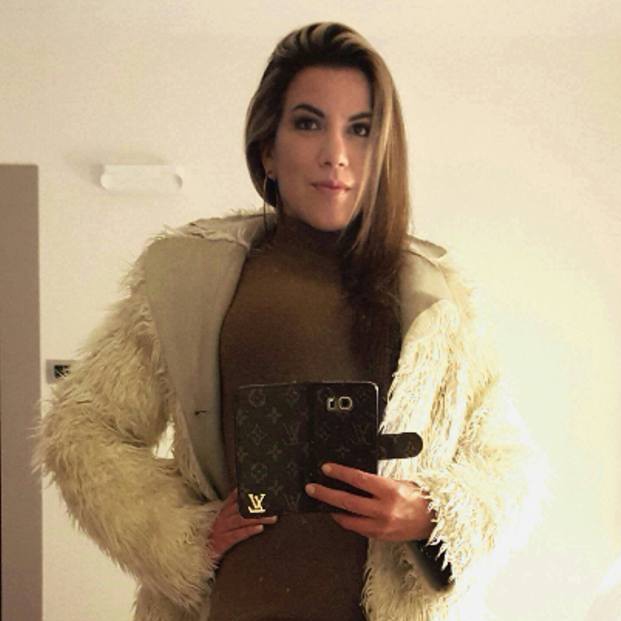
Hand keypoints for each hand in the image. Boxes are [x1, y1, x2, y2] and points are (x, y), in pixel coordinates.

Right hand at [208, 487, 277, 562]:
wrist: (199, 556)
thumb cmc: (213, 538)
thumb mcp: (222, 523)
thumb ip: (233, 513)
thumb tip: (244, 502)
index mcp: (223, 512)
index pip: (235, 498)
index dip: (247, 492)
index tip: (261, 488)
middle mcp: (222, 518)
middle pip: (242, 508)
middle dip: (258, 506)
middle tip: (273, 504)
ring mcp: (222, 529)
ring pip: (242, 520)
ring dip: (258, 518)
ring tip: (272, 517)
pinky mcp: (223, 541)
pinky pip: (237, 534)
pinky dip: (249, 531)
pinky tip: (260, 528)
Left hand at [305, 463, 434, 541]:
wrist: (434, 520)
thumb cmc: (417, 497)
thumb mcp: (398, 482)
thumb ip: (377, 482)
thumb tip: (353, 478)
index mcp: (390, 490)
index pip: (359, 480)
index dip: (340, 473)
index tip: (326, 468)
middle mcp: (384, 509)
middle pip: (347, 501)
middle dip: (327, 494)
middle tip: (312, 488)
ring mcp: (381, 525)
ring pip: (348, 518)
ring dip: (332, 509)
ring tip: (321, 501)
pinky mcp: (380, 536)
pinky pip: (357, 528)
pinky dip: (346, 520)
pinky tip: (338, 513)